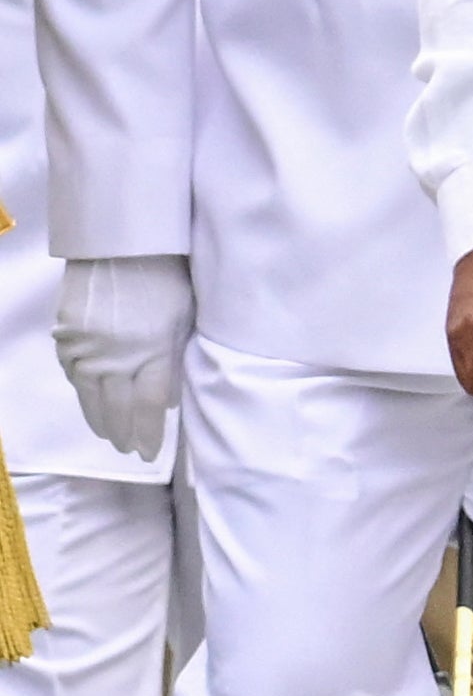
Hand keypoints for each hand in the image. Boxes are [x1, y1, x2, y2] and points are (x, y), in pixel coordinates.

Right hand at [54, 255, 194, 460]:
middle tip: (130, 450)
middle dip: (125, 434)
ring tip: (110, 436)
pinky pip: (72, 375)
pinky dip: (82, 393)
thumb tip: (169, 400)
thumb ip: (176, 358)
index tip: (151, 453)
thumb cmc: (167, 274)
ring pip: (90, 397)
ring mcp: (87, 348)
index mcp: (154, 349)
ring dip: (100, 421)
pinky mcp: (66, 338)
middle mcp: (117, 355)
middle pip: (117, 408)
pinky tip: (90, 401)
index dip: (149, 433)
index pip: (149, 405)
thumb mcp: (185, 316)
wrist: (120, 242)